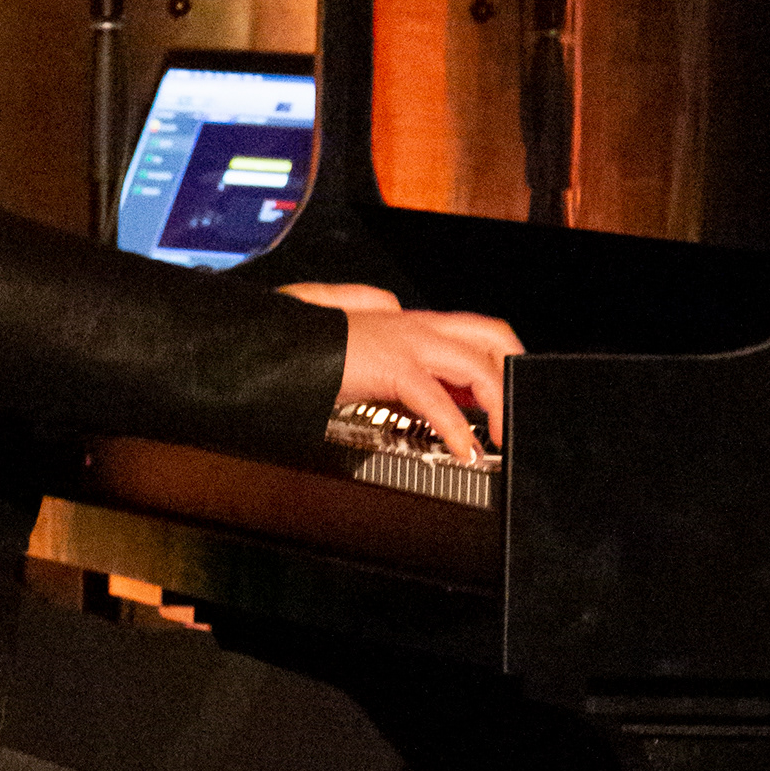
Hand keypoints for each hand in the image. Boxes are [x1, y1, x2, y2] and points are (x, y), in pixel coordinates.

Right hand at [281, 288, 523, 459]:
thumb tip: (383, 348)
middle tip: (513, 411)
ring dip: (499, 404)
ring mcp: (402, 338)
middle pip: (488, 333)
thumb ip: (366, 345)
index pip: (460, 332)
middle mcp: (407, 322)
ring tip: (499, 438)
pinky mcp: (390, 363)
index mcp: (396, 319)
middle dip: (513, 369)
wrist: (256, 342)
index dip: (487, 366)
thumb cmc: (287, 346)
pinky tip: (464, 452)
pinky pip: (438, 398)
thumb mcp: (336, 349)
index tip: (490, 402)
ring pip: (477, 362)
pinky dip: (458, 429)